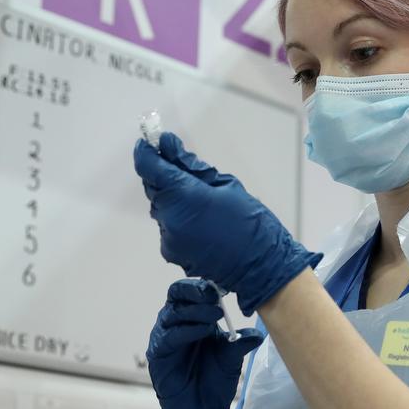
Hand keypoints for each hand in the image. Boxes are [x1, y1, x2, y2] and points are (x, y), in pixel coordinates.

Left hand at [133, 132, 320, 314]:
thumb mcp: (226, 185)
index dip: (147, 152)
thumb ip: (192, 166)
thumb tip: (168, 146)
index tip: (149, 142)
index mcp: (183, 196)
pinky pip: (169, 227)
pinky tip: (201, 222)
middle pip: (154, 188)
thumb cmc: (250, 222)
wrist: (261, 266)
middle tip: (182, 167)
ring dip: (173, 199)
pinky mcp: (172, 252)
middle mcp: (169, 218)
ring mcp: (168, 237)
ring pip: (162, 208)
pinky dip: (179, 219)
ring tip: (201, 201)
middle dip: (164, 176)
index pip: (150, 167)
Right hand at [148, 279, 264, 408]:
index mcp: (193, 316)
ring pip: (173, 313)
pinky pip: (168, 337)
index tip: (225, 283)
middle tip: (214, 294)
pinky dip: (186, 331)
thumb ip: (241, 342)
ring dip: (195, 311)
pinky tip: (203, 331)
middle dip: (194, 290)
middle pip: (177, 294)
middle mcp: (176, 322)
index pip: (192, 290)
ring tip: (216, 314)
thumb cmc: (215, 380)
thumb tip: (258, 333)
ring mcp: (165, 337)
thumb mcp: (232, 356)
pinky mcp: (157, 354)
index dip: (205, 285)